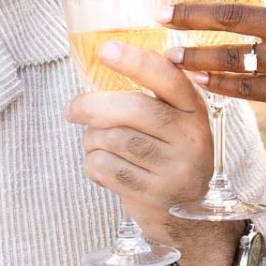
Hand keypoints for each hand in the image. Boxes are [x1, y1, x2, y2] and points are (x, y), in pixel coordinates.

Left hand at [64, 40, 212, 244]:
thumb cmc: (170, 155)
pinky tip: (100, 165)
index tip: (105, 50)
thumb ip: (154, 94)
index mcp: (194, 110)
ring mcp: (174, 169)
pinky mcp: (152, 194)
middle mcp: (190, 138)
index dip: (136, 62)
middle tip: (71, 109)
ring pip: (113, 139)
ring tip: (94, 142)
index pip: (168, 79)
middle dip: (93, 106)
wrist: (188, 215)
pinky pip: (105, 168)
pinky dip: (92, 163)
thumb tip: (108, 55)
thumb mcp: (177, 122)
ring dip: (91, 139)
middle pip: (134, 110)